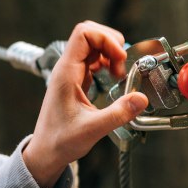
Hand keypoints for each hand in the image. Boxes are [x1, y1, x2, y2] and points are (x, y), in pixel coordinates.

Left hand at [22, 21, 148, 187]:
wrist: (46, 152)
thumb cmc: (60, 141)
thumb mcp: (92, 130)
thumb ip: (117, 114)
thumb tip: (141, 99)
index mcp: (66, 73)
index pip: (84, 34)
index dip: (106, 39)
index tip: (120, 59)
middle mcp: (67, 68)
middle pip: (90, 34)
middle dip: (111, 43)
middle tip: (122, 66)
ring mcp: (71, 73)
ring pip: (93, 46)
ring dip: (111, 53)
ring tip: (120, 74)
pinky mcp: (77, 80)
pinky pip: (94, 59)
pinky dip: (108, 62)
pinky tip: (114, 77)